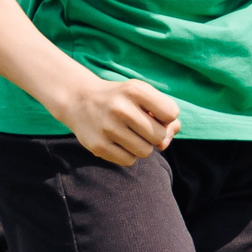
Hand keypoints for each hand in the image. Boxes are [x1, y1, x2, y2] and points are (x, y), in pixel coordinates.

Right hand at [57, 76, 179, 165]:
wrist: (79, 100)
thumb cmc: (120, 99)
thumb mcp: (142, 95)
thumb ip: (165, 116)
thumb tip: (165, 143)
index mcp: (134, 90)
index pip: (171, 113)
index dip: (166, 117)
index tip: (152, 113)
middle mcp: (120, 108)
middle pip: (159, 136)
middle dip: (154, 134)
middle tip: (139, 127)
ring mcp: (108, 128)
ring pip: (145, 151)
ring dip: (141, 146)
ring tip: (128, 134)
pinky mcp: (98, 146)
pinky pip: (129, 161)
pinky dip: (128, 155)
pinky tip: (117, 142)